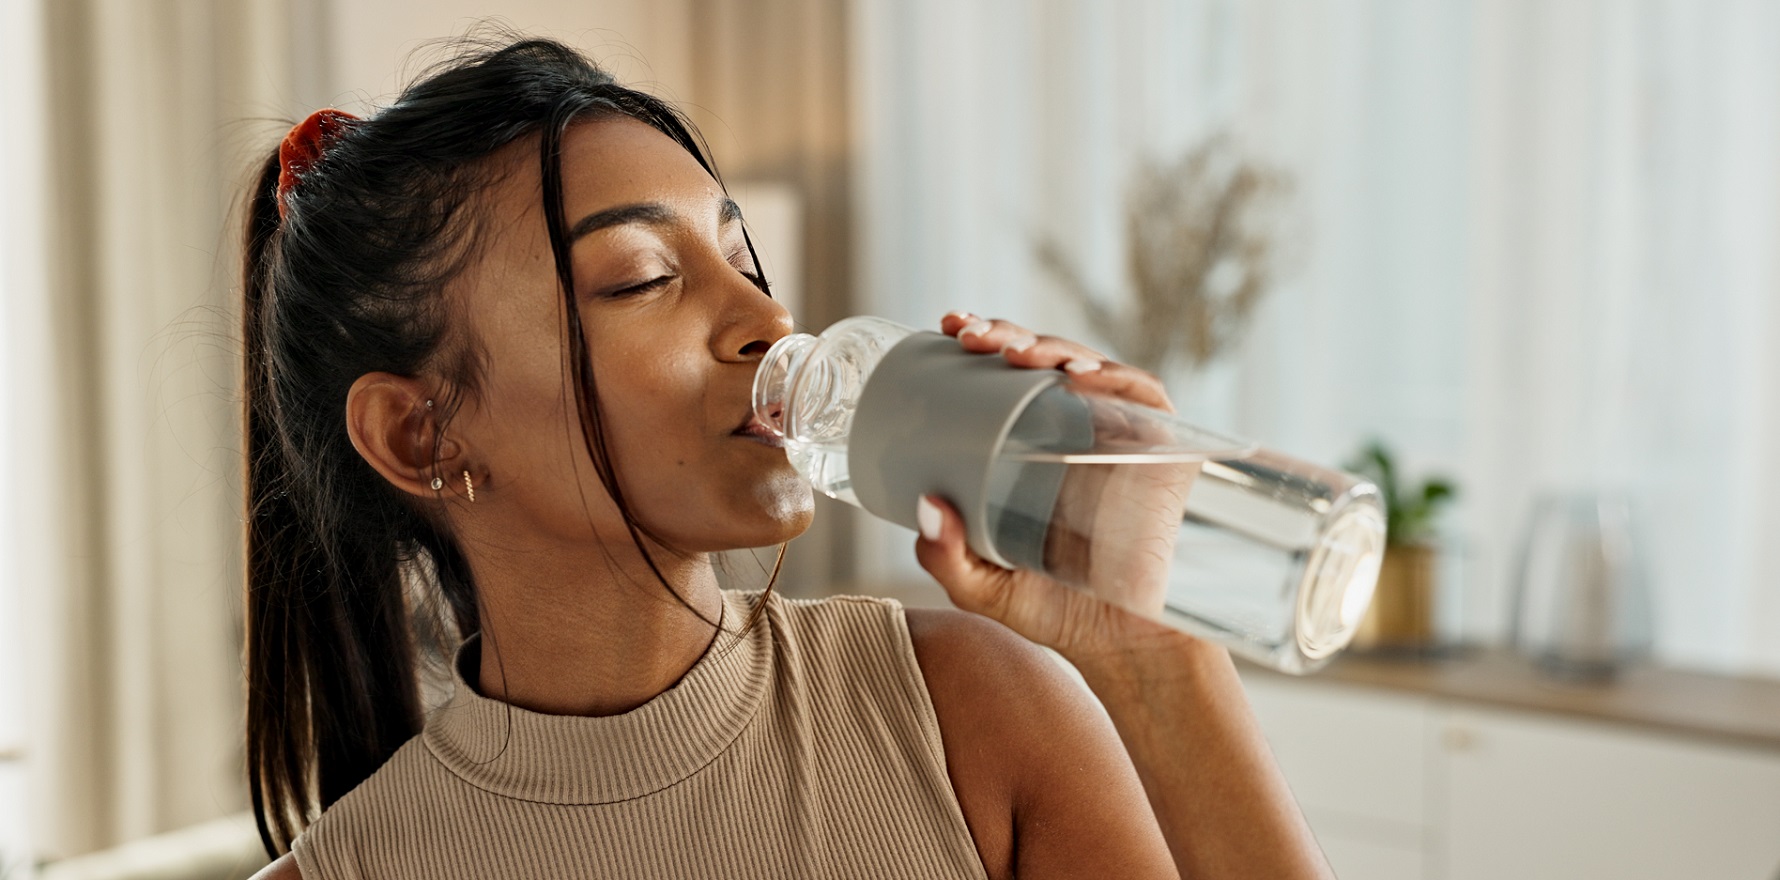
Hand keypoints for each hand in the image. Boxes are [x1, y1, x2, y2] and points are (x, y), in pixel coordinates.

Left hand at [914, 313, 1201, 661]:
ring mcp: (1121, 437)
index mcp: (1031, 447)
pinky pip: (1144, 397)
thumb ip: (946, 557)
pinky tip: (1080, 374)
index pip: (1005, 379)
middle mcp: (1076, 431)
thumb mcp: (980, 587)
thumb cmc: (1054, 611)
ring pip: (1089, 367)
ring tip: (1012, 351)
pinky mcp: (1163, 449)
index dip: (981, 342)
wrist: (1124, 647)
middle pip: (1043, 360)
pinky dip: (1115, 378)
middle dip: (1005, 334)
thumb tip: (925, 505)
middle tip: (966, 334)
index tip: (944, 329)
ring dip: (1051, 347)